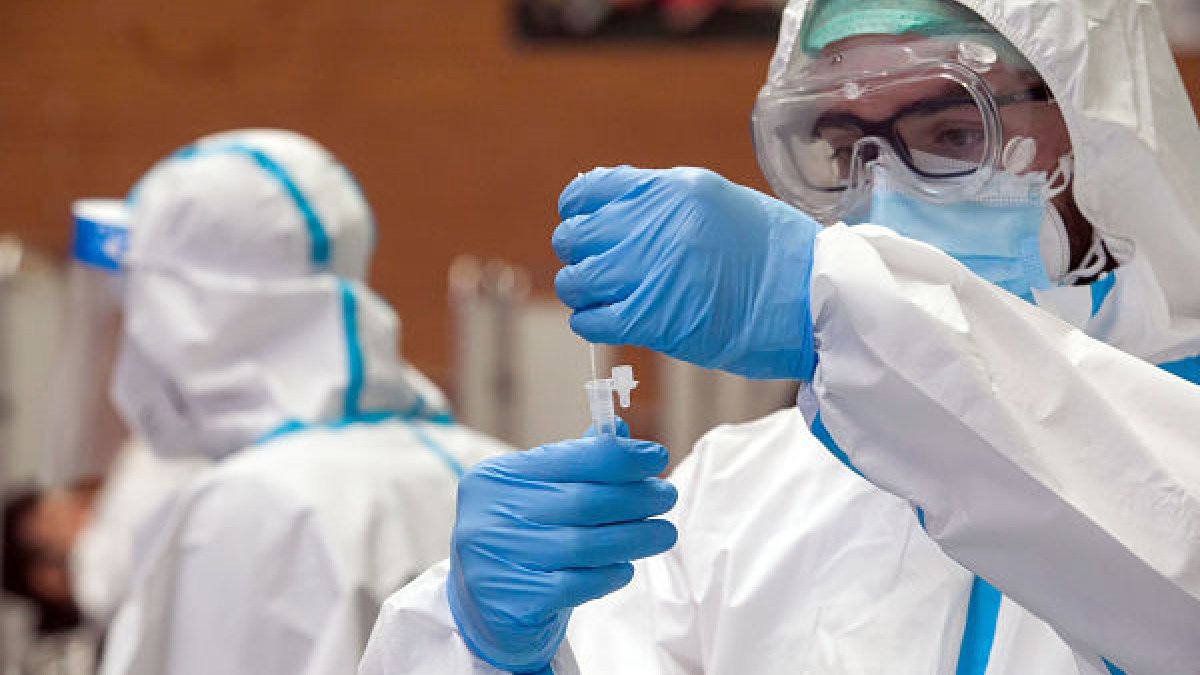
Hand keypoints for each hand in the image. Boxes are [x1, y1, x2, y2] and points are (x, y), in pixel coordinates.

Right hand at [446, 422, 677, 672]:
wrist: (485, 608)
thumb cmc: (522, 540)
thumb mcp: (540, 495)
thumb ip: (574, 464)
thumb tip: (617, 428)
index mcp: (497, 477)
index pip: (568, 458)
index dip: (620, 457)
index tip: (657, 458)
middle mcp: (489, 515)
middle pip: (582, 501)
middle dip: (635, 498)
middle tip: (668, 497)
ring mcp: (496, 561)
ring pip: (583, 545)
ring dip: (634, 538)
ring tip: (663, 534)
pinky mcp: (511, 602)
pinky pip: (575, 585)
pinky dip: (608, 575)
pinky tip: (625, 568)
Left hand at [554, 166, 819, 380]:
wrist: (812, 299)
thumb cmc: (775, 254)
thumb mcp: (719, 202)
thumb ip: (664, 203)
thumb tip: (609, 209)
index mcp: (672, 189)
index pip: (588, 191)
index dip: (579, 213)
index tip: (588, 228)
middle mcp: (654, 224)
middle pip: (574, 236)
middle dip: (581, 255)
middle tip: (601, 270)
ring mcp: (649, 270)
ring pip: (575, 279)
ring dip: (584, 291)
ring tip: (607, 298)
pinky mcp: (650, 318)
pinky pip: (589, 320)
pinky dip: (591, 322)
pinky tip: (611, 321)